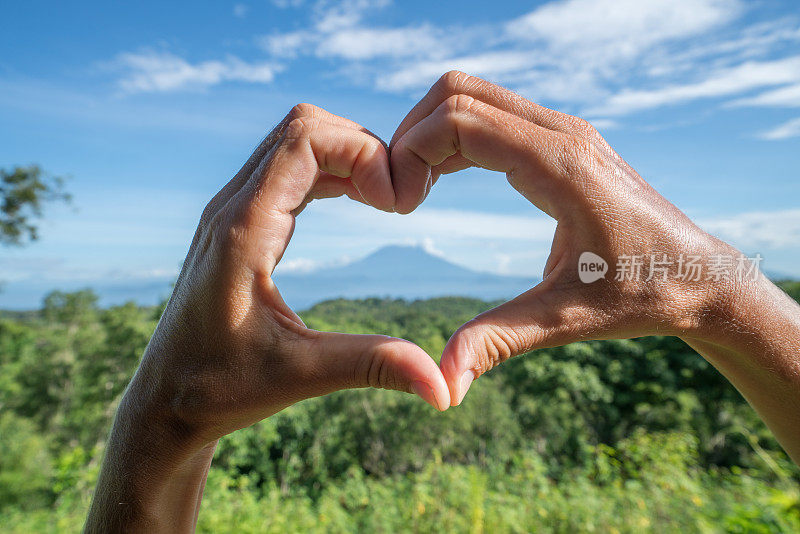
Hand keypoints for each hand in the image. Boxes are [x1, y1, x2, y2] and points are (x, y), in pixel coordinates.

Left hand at [143, 104, 448, 440]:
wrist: (164, 399)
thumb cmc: (218, 387)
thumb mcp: (300, 376)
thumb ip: (372, 366)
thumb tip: (444, 388)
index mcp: (243, 232)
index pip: (304, 139)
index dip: (363, 152)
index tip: (396, 203)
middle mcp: (232, 208)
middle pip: (302, 126)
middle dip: (361, 146)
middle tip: (399, 198)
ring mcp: (231, 211)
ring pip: (294, 141)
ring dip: (346, 155)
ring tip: (386, 199)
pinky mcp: (237, 222)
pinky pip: (287, 167)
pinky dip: (330, 170)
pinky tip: (359, 200)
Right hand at [390, 72, 799, 462]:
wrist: (700, 277)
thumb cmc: (643, 294)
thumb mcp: (567, 319)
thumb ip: (499, 341)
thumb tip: (442, 383)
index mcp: (561, 166)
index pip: (462, 121)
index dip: (413, 154)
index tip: (400, 206)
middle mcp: (563, 134)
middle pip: (459, 92)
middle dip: (412, 134)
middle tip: (398, 194)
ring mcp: (565, 131)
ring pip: (473, 97)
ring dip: (431, 133)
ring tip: (413, 190)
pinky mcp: (563, 141)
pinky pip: (493, 115)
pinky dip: (455, 137)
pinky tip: (441, 181)